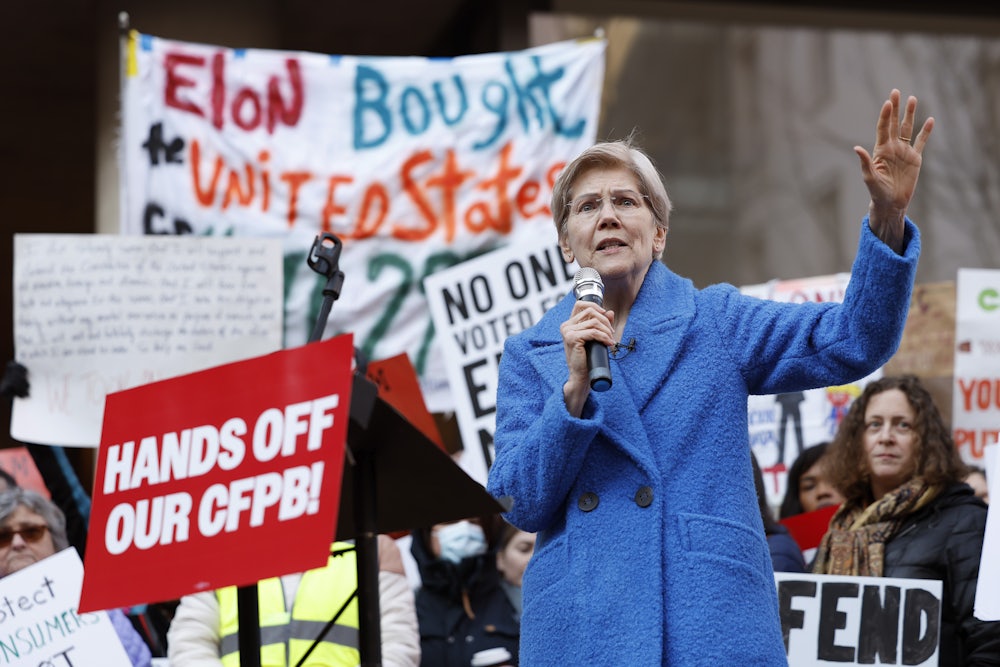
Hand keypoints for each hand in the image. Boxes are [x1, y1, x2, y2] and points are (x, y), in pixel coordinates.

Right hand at [559, 301, 613, 415]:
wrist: (580, 375)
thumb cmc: (587, 358)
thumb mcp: (595, 338)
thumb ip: (601, 324)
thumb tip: (610, 312)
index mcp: (569, 324)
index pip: (580, 304)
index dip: (595, 306)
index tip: (605, 315)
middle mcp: (566, 325)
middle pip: (591, 312)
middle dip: (605, 321)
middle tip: (611, 333)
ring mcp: (568, 331)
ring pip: (594, 322)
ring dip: (606, 330)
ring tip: (610, 340)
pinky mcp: (572, 338)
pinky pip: (593, 332)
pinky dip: (604, 337)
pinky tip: (608, 343)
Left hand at [854, 89, 933, 253]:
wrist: (891, 203)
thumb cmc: (877, 192)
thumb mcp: (869, 178)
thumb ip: (864, 162)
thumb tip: (856, 148)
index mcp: (880, 150)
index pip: (883, 128)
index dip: (885, 115)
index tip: (887, 103)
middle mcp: (892, 147)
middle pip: (894, 123)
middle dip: (895, 108)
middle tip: (895, 91)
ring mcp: (904, 152)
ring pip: (908, 129)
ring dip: (910, 114)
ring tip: (912, 98)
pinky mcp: (915, 159)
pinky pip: (921, 142)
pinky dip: (926, 132)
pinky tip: (929, 120)